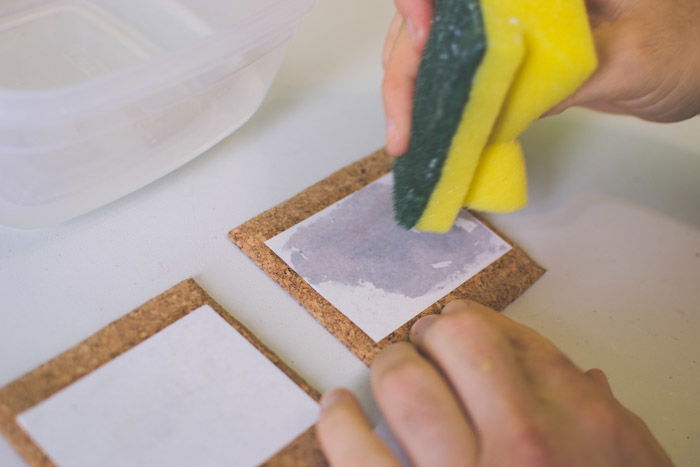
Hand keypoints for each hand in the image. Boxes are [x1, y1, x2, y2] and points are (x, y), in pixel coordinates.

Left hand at [317, 299, 672, 465]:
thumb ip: (611, 426)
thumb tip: (587, 381)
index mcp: (584, 425)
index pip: (518, 340)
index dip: (481, 321)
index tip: (463, 322)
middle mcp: (525, 442)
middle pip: (459, 342)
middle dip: (436, 334)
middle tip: (425, 340)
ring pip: (404, 385)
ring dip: (391, 368)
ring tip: (389, 369)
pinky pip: (354, 452)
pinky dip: (338, 421)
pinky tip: (338, 409)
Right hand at [382, 0, 699, 155]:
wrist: (693, 59)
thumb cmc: (682, 46)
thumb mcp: (628, 58)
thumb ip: (566, 76)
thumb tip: (497, 108)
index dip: (420, 3)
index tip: (421, 41)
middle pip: (435, 13)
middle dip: (407, 62)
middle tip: (403, 125)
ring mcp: (508, 17)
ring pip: (437, 41)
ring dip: (413, 87)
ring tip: (405, 136)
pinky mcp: (507, 47)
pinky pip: (459, 66)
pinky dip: (437, 99)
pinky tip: (427, 128)